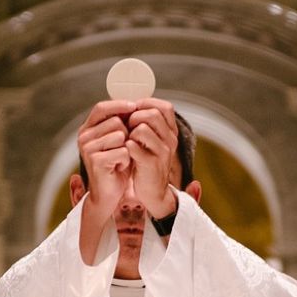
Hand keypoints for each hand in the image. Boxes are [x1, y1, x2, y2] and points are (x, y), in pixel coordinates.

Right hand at [77, 100, 134, 220]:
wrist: (108, 193)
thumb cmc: (115, 165)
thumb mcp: (117, 141)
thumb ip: (121, 123)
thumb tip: (134, 103)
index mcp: (87, 129)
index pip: (101, 108)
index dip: (118, 105)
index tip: (135, 106)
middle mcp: (84, 137)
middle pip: (115, 122)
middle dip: (127, 134)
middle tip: (123, 149)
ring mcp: (88, 148)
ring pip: (120, 135)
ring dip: (127, 148)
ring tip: (121, 159)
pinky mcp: (95, 161)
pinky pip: (122, 151)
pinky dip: (126, 160)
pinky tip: (119, 167)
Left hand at [126, 98, 178, 218]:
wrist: (153, 193)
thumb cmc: (147, 163)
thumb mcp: (152, 142)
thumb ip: (147, 124)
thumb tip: (132, 105)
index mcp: (171, 132)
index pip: (165, 107)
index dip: (147, 104)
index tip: (134, 111)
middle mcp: (170, 140)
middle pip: (152, 114)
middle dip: (135, 117)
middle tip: (128, 127)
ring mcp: (163, 153)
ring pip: (142, 128)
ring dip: (129, 132)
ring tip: (128, 141)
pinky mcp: (151, 164)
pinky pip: (134, 146)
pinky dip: (126, 146)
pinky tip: (125, 153)